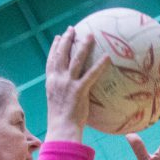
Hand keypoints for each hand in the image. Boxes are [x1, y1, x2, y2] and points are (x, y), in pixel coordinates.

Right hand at [44, 27, 109, 142]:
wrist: (62, 129)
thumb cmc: (62, 122)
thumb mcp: (59, 105)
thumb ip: (65, 95)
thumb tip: (74, 96)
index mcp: (50, 82)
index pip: (50, 61)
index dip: (54, 48)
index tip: (58, 37)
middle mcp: (57, 80)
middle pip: (61, 54)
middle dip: (66, 40)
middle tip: (72, 29)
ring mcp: (67, 84)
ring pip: (75, 59)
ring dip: (83, 46)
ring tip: (90, 35)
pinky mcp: (79, 91)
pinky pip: (91, 74)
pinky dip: (99, 65)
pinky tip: (108, 58)